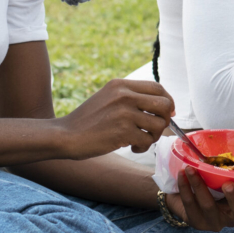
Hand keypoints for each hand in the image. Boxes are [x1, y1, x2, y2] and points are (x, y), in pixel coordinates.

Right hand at [56, 78, 174, 158]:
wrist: (65, 135)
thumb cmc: (88, 121)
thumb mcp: (108, 98)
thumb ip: (132, 98)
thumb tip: (168, 108)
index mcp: (121, 85)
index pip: (157, 88)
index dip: (167, 100)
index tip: (167, 112)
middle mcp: (124, 95)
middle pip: (164, 104)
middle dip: (164, 120)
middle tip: (154, 130)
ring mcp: (124, 113)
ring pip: (159, 124)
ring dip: (153, 136)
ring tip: (140, 140)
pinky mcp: (123, 131)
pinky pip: (147, 140)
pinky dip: (143, 147)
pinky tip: (131, 147)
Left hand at [167, 168, 233, 231]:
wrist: (182, 196)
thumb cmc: (209, 181)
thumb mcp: (223, 174)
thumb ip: (232, 166)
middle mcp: (233, 216)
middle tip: (228, 183)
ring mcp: (216, 222)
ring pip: (209, 207)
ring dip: (199, 185)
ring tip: (190, 168)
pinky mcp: (197, 223)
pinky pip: (190, 205)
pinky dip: (185, 187)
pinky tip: (182, 174)